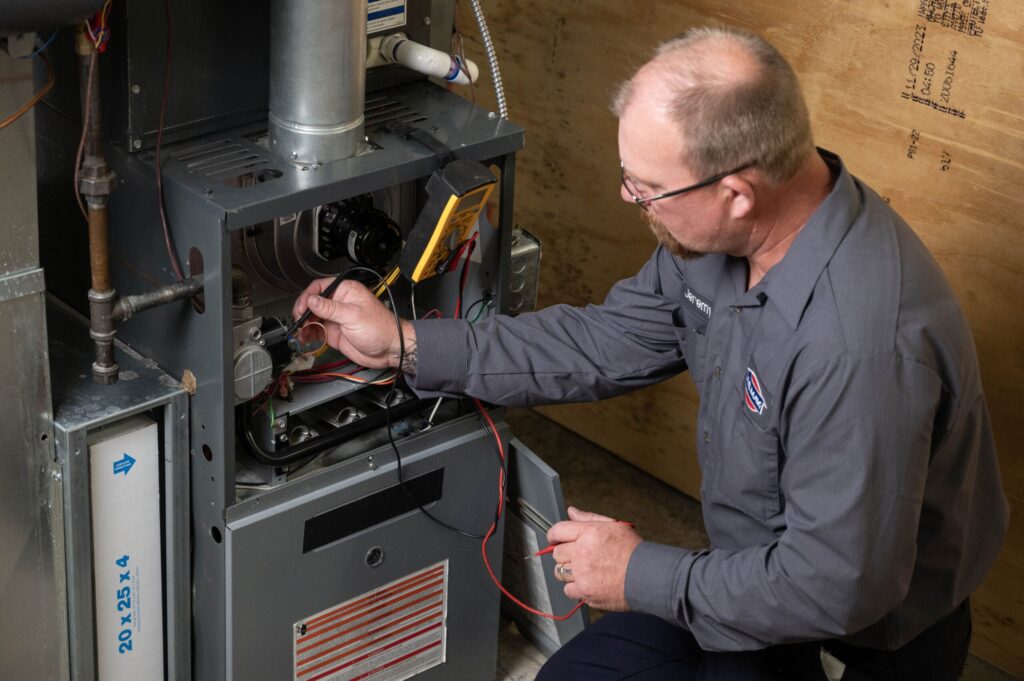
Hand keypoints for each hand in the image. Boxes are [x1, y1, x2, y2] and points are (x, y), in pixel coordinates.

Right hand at [292, 278, 416, 370]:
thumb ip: (330, 308)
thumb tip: (312, 300)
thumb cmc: (380, 329)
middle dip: (303, 313)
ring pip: (312, 318)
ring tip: (299, 333)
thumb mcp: (353, 316)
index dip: (307, 297)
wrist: (389, 350)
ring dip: (304, 325)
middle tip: (298, 322)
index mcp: (346, 291)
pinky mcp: (334, 332)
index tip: (301, 308)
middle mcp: (339, 303)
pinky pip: (316, 331)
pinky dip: (308, 334)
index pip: (319, 287)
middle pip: (313, 303)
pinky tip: (304, 338)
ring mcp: (336, 318)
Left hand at [547, 506, 641, 610]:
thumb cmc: (633, 551)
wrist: (648, 577)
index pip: (558, 531)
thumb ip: (589, 518)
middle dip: (564, 555)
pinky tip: (588, 583)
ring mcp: (582, 573)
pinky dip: (575, 588)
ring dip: (567, 572)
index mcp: (589, 533)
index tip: (554, 540)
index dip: (553, 536)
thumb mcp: (614, 526)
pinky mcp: (585, 592)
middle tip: (578, 557)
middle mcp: (582, 552)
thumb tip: (571, 511)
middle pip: (557, 553)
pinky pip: (568, 590)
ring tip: (584, 571)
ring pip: (559, 572)